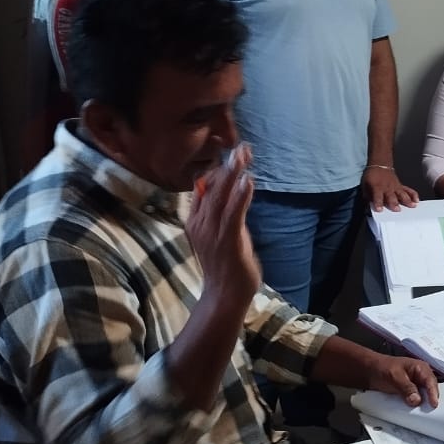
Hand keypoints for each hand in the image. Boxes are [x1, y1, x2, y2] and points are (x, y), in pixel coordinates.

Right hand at [187, 143, 260, 313]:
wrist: (223, 296)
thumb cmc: (223, 266)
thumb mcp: (217, 235)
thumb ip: (220, 214)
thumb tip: (228, 193)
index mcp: (196, 220)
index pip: (203, 187)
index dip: (216, 168)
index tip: (229, 151)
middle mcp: (200, 223)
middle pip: (211, 187)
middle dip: (227, 165)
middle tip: (241, 147)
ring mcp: (212, 232)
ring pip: (220, 196)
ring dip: (233, 174)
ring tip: (243, 155)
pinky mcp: (227, 240)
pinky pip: (233, 214)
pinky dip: (240, 196)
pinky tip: (247, 181)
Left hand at [363, 166, 418, 211]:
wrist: (380, 164)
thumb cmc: (372, 176)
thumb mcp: (365, 185)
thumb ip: (367, 196)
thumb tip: (368, 206)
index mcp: (377, 187)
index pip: (377, 196)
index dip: (378, 203)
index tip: (380, 210)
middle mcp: (387, 187)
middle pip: (391, 196)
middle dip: (394, 203)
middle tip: (397, 209)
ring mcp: (395, 187)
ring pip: (402, 193)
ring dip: (407, 200)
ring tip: (412, 205)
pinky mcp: (400, 186)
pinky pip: (408, 190)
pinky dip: (413, 194)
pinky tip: (416, 200)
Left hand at [365, 353, 440, 407]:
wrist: (370, 372)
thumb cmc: (382, 367)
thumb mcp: (395, 376)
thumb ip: (406, 387)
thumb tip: (416, 399)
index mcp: (420, 368)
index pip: (431, 381)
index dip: (433, 393)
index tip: (433, 404)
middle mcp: (420, 377)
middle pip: (430, 390)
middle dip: (430, 400)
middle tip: (430, 410)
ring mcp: (415, 386)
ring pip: (424, 397)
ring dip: (422, 404)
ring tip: (422, 413)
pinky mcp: (410, 393)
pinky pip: (416, 401)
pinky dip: (415, 406)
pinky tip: (413, 411)